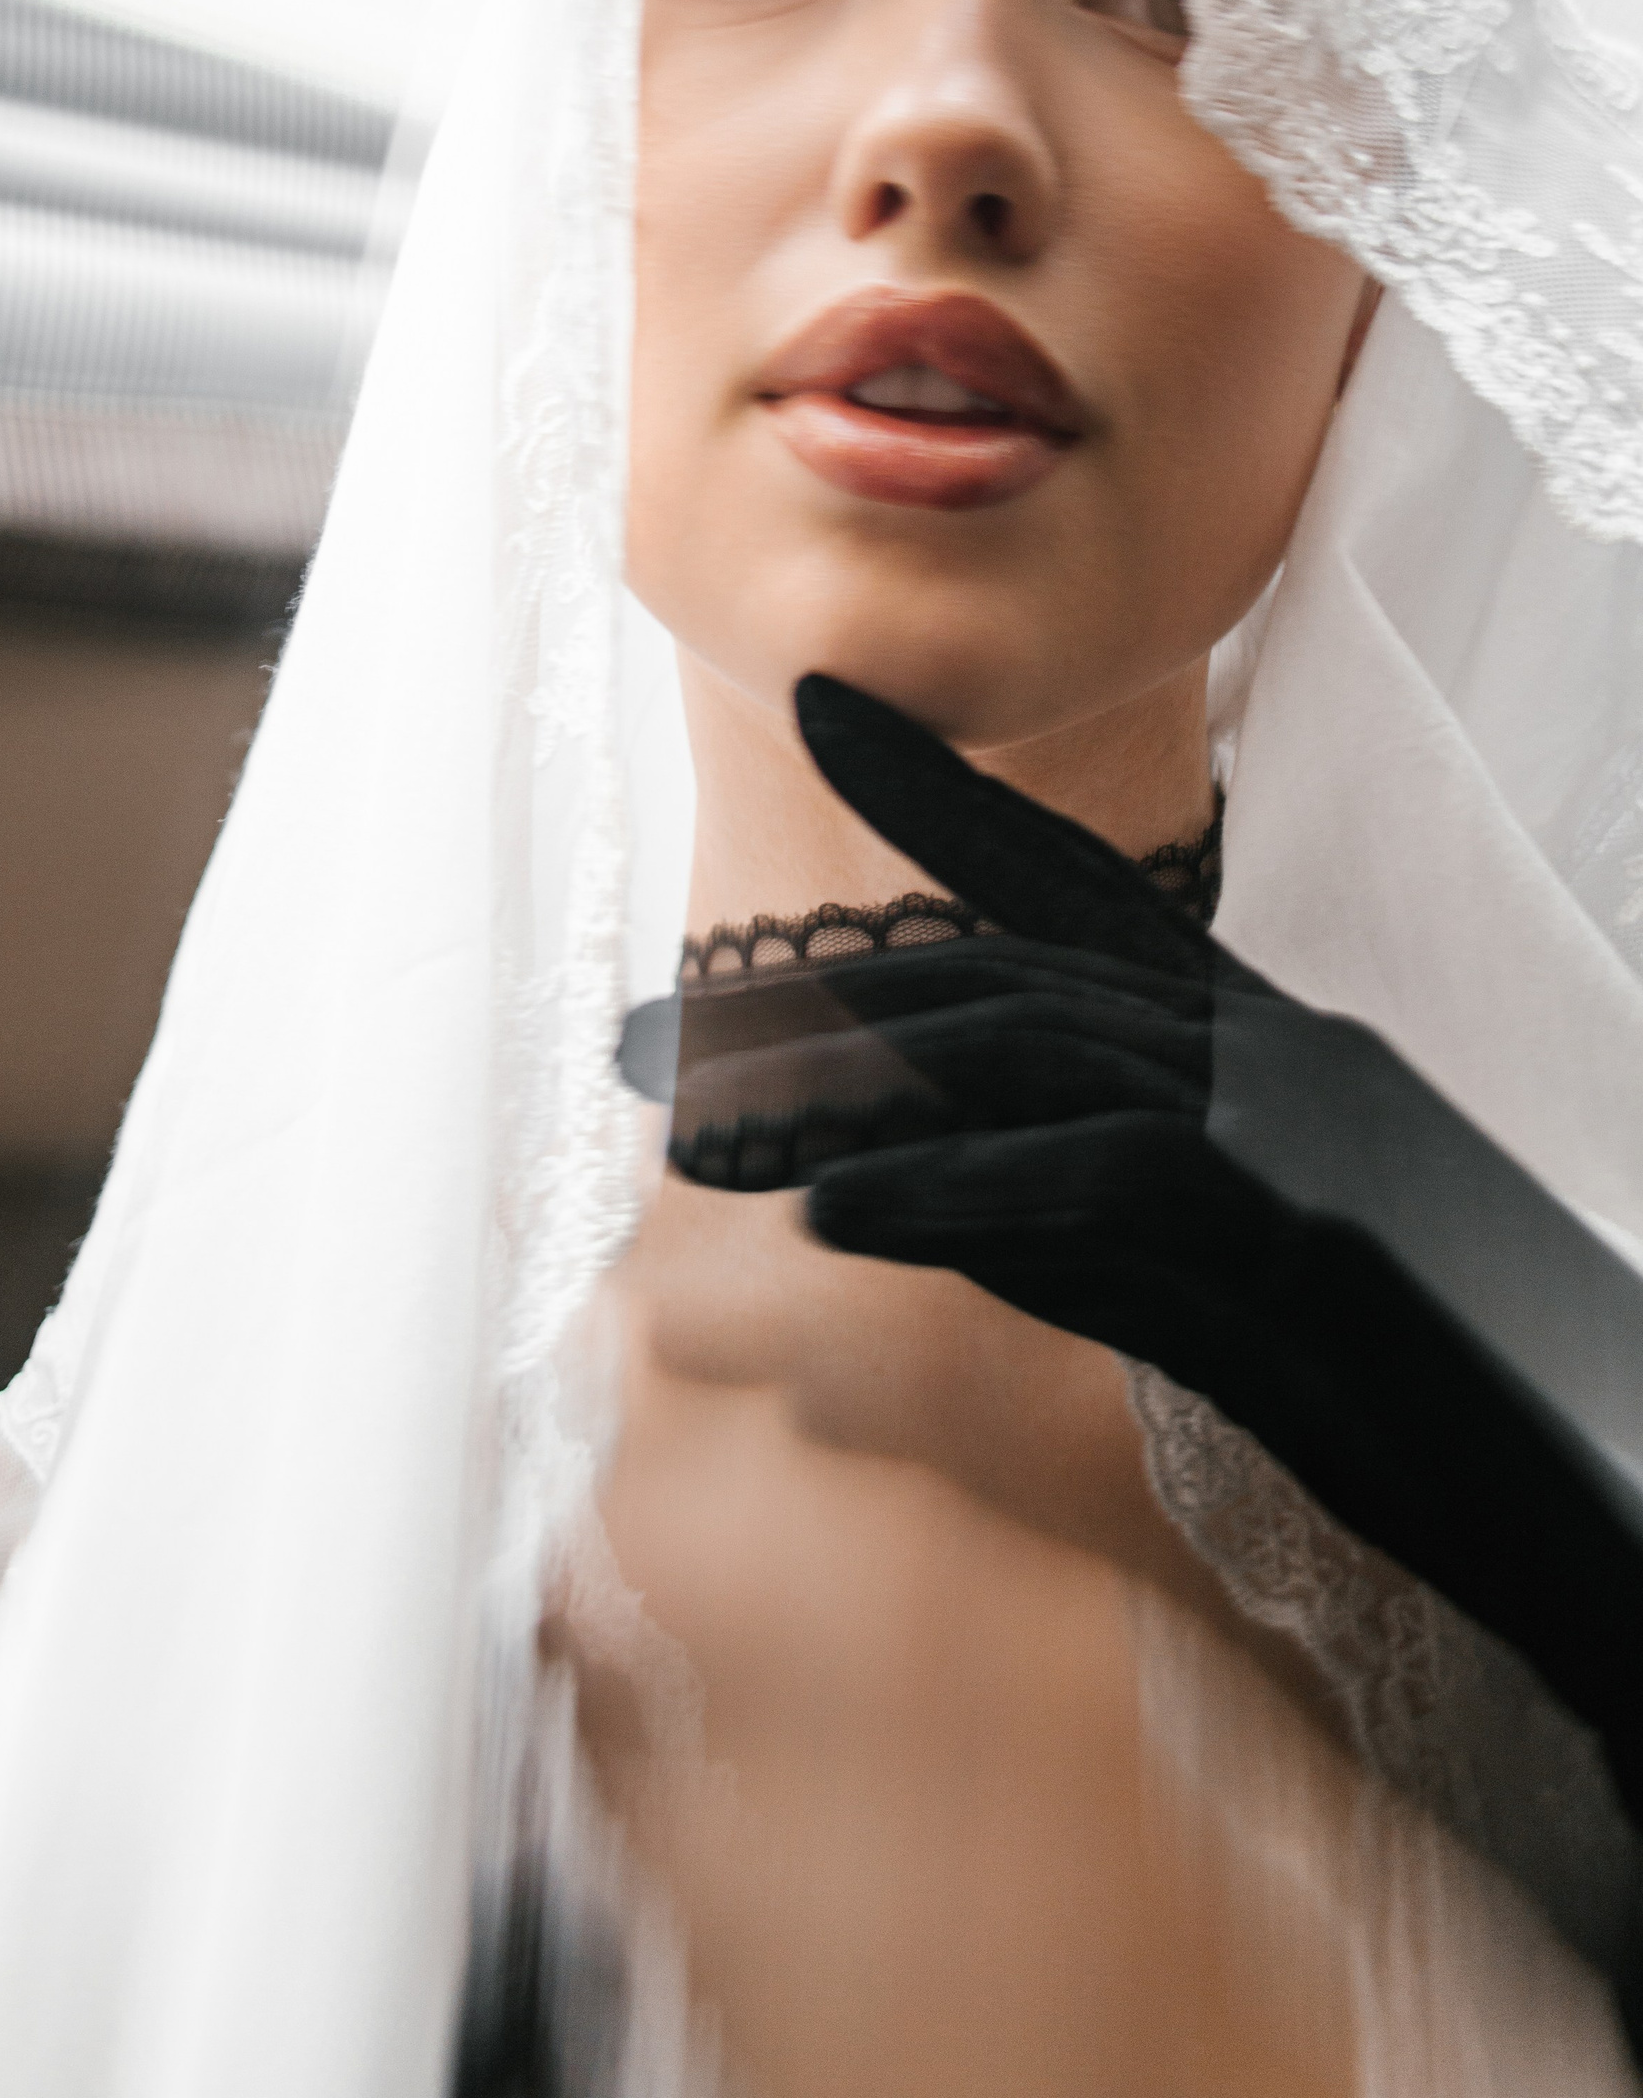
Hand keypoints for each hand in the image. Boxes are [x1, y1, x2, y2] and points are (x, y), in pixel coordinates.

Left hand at [626, 674, 1642, 1859]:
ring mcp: (1304, 1113)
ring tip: (695, 1152)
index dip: (947, 795)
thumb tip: (903, 1181)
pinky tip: (841, 1211)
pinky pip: (1108, 1171)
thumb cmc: (1432, 1398)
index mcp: (1259, 1043)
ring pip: (1042, 1043)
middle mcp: (1275, 1043)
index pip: (1081, 886)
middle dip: (819, 1004)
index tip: (824, 709)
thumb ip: (1071, 1223)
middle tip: (646, 1045)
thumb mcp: (1220, 1300)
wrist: (1620, 1481)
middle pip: (1016, 967)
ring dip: (849, 1092)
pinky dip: (962, 1187)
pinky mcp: (1318, 1217)